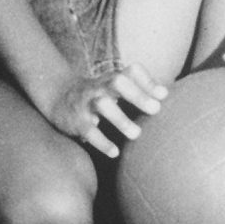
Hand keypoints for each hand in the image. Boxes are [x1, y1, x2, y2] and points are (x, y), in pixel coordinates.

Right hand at [45, 63, 168, 158]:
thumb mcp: (115, 87)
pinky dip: (101, 141)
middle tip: (156, 110)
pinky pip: (89, 129)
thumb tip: (166, 94)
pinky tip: (115, 152)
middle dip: (137, 94)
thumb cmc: (99, 95)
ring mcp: (87, 102)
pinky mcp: (76, 120)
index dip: (148, 81)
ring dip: (120, 119)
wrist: (58, 97)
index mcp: (113, 79)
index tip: (164, 95)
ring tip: (136, 134)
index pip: (132, 71)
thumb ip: (139, 89)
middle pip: (118, 81)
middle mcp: (101, 86)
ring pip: (103, 104)